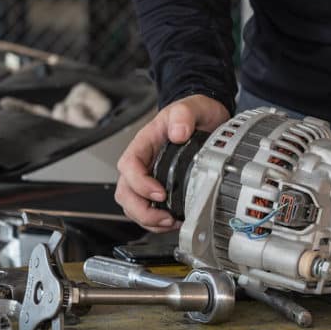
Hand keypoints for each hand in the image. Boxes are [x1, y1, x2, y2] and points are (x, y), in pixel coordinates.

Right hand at [115, 94, 229, 231]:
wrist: (205, 119)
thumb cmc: (193, 113)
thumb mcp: (190, 107)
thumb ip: (183, 116)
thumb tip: (178, 133)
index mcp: (144, 143)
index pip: (129, 166)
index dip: (140, 183)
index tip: (160, 192)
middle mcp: (143, 162)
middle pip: (126, 191)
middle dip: (141, 209)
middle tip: (163, 217)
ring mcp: (149, 176)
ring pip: (132, 204)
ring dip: (147, 219)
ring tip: (168, 222)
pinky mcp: (159, 187)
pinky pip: (147, 209)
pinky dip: (156, 221)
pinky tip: (172, 221)